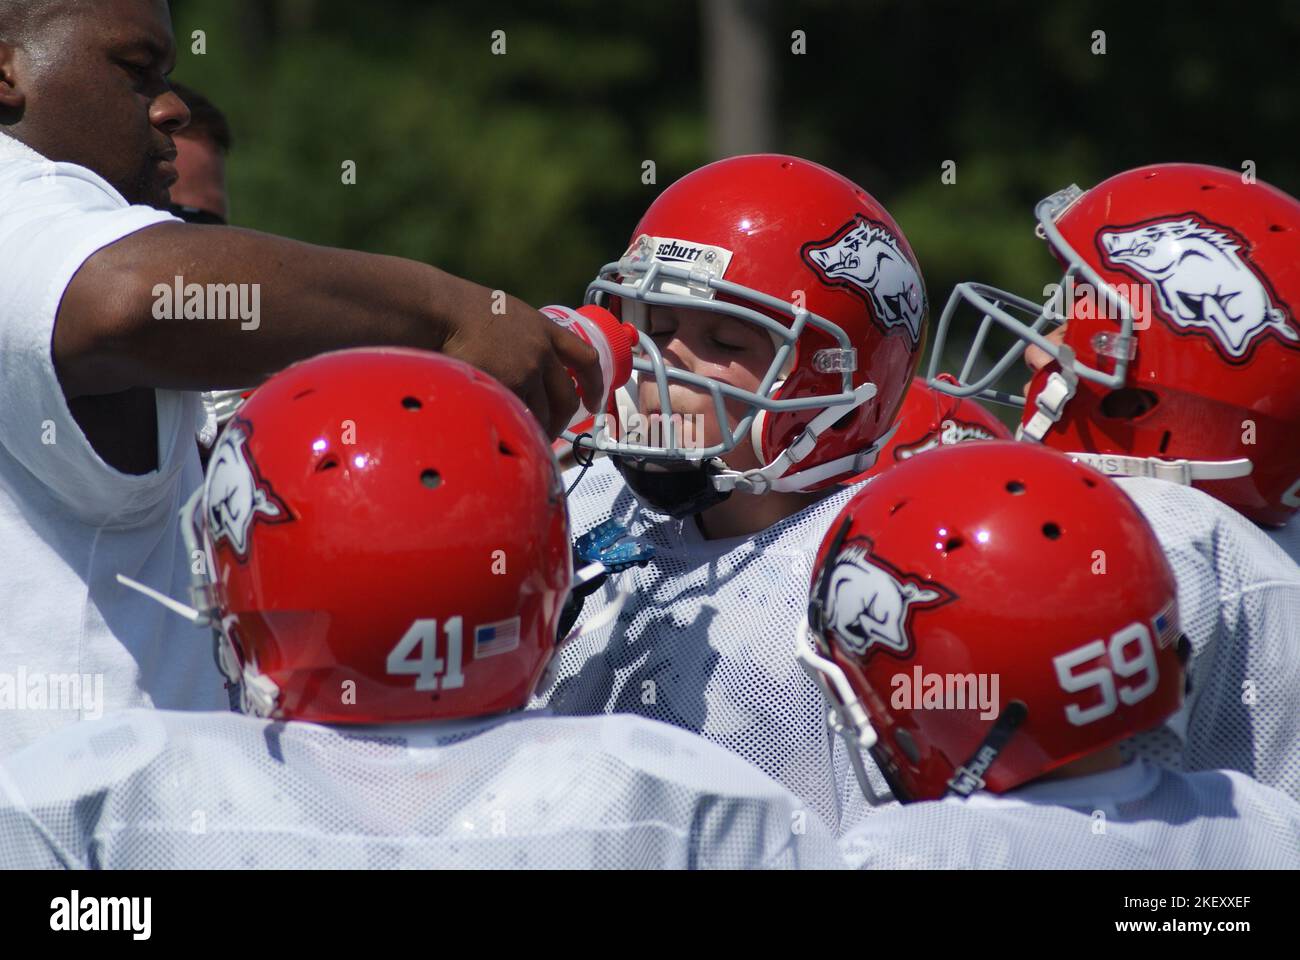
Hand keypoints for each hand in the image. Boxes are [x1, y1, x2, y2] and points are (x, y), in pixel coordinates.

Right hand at [438, 286, 602, 437]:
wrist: (443, 311)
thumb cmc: (464, 311)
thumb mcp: (510, 316)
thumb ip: (527, 339)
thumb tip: (531, 367)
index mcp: (546, 329)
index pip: (586, 358)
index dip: (596, 384)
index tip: (595, 401)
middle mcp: (542, 351)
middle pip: (567, 397)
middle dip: (564, 420)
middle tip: (554, 431)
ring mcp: (526, 370)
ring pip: (542, 412)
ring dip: (537, 427)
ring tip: (522, 434)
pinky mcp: (508, 386)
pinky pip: (519, 416)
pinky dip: (515, 426)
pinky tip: (506, 429)